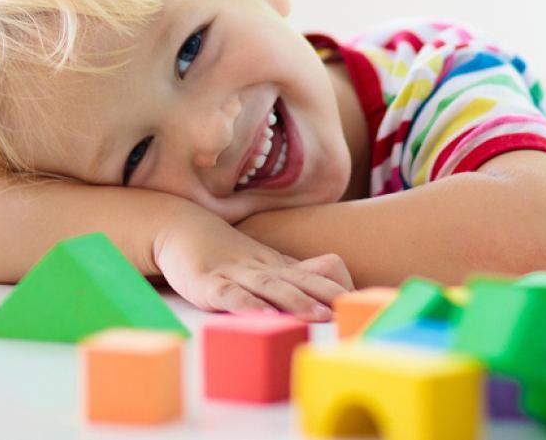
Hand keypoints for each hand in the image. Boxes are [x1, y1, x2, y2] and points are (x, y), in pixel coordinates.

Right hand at [153, 218, 352, 321]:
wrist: (180, 229)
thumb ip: (293, 278)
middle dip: (326, 296)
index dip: (337, 288)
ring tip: (317, 315)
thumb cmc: (226, 253)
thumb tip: (330, 294)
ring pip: (270, 287)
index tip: (364, 303)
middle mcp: (262, 269)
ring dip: (295, 301)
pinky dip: (248, 305)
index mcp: (277, 266)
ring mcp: (236, 275)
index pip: (314, 275)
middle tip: (351, 312)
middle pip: (299, 281)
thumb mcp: (263, 265)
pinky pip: (230, 295)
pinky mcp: (208, 284)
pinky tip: (263, 316)